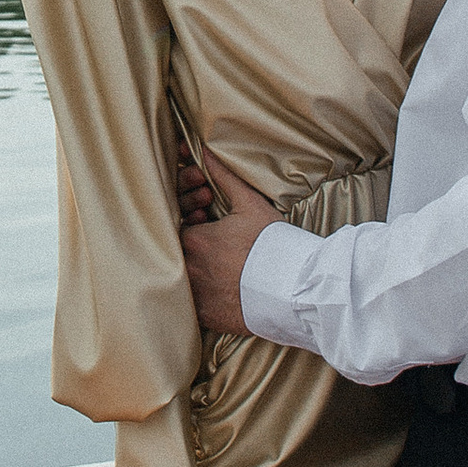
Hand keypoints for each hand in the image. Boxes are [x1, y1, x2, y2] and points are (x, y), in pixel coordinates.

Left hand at [178, 147, 278, 338]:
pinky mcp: (203, 317)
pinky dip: (196, 297)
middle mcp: (186, 267)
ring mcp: (193, 295)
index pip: (176, 226)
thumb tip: (204, 149)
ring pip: (178, 280)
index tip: (205, 219)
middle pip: (174, 252)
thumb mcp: (249, 204)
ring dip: (190, 271)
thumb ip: (223, 176)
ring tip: (215, 268)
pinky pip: (188, 307)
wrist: (293, 289)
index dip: (190, 220)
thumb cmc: (272, 244)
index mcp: (193, 238)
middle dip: (188, 246)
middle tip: (213, 245)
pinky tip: (213, 291)